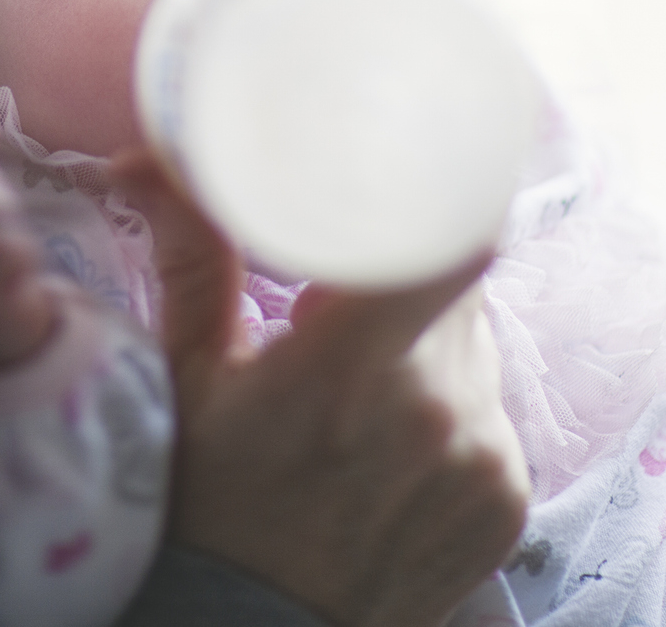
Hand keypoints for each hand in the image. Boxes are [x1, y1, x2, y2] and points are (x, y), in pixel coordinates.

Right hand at [117, 148, 529, 626]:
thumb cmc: (207, 507)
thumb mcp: (187, 380)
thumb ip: (192, 259)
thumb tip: (156, 160)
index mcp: (353, 366)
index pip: (447, 242)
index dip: (436, 201)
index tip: (401, 186)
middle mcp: (439, 409)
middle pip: (455, 285)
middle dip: (406, 273)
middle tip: (345, 296)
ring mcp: (485, 458)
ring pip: (476, 345)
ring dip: (431, 341)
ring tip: (362, 385)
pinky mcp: (509, 499)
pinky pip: (493, 413)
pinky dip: (453, 409)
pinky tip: (393, 443)